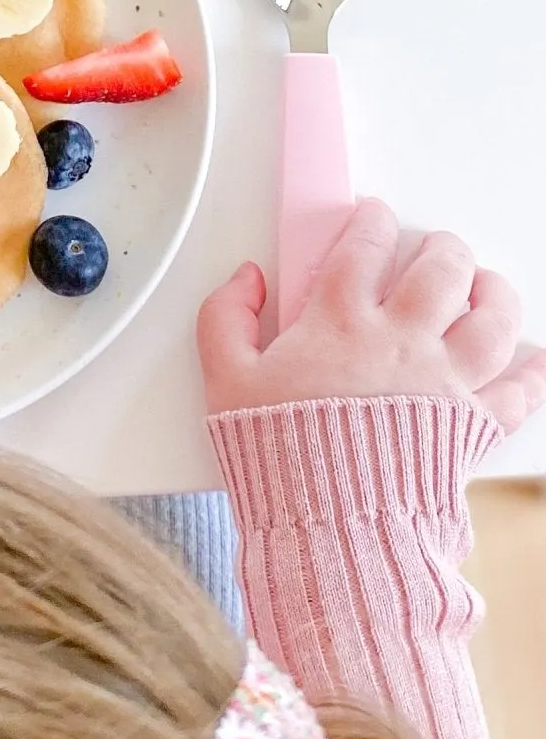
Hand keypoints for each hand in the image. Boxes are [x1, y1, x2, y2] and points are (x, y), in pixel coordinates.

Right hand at [198, 198, 545, 428]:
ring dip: (495, 294)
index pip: (364, 246)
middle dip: (443, 248)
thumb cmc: (276, 454)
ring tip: (487, 287)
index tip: (373, 216)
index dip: (372, 220)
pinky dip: (534, 374)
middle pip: (441, 269)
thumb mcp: (224, 381)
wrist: (326, 522)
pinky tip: (536, 361)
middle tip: (439, 248)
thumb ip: (225, 318)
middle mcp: (400, 340)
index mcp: (339, 321)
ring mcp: (443, 382)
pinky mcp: (471, 426)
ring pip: (493, 318)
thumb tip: (245, 279)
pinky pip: (520, 393)